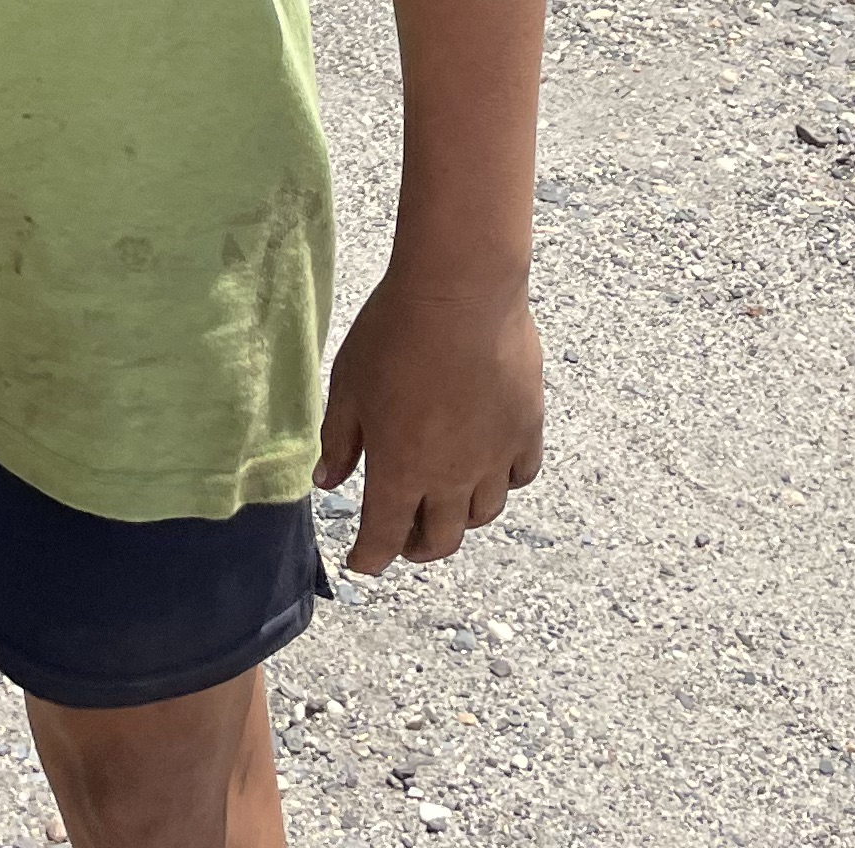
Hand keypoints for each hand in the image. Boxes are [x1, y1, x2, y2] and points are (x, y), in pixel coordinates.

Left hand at [314, 277, 542, 573]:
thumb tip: (327, 481)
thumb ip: (338, 440)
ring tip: (444, 504)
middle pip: (440, 539)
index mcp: (399, 470)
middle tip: (402, 538)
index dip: (369, 558)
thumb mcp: (348, 386)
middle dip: (416, 547)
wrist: (461, 292)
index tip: (362, 562)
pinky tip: (489, 468)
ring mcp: (494, 456)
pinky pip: (519, 476)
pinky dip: (502, 483)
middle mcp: (451, 477)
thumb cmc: (395, 333)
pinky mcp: (526, 428)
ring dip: (460, 519)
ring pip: (484, 515)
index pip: (382, 536)